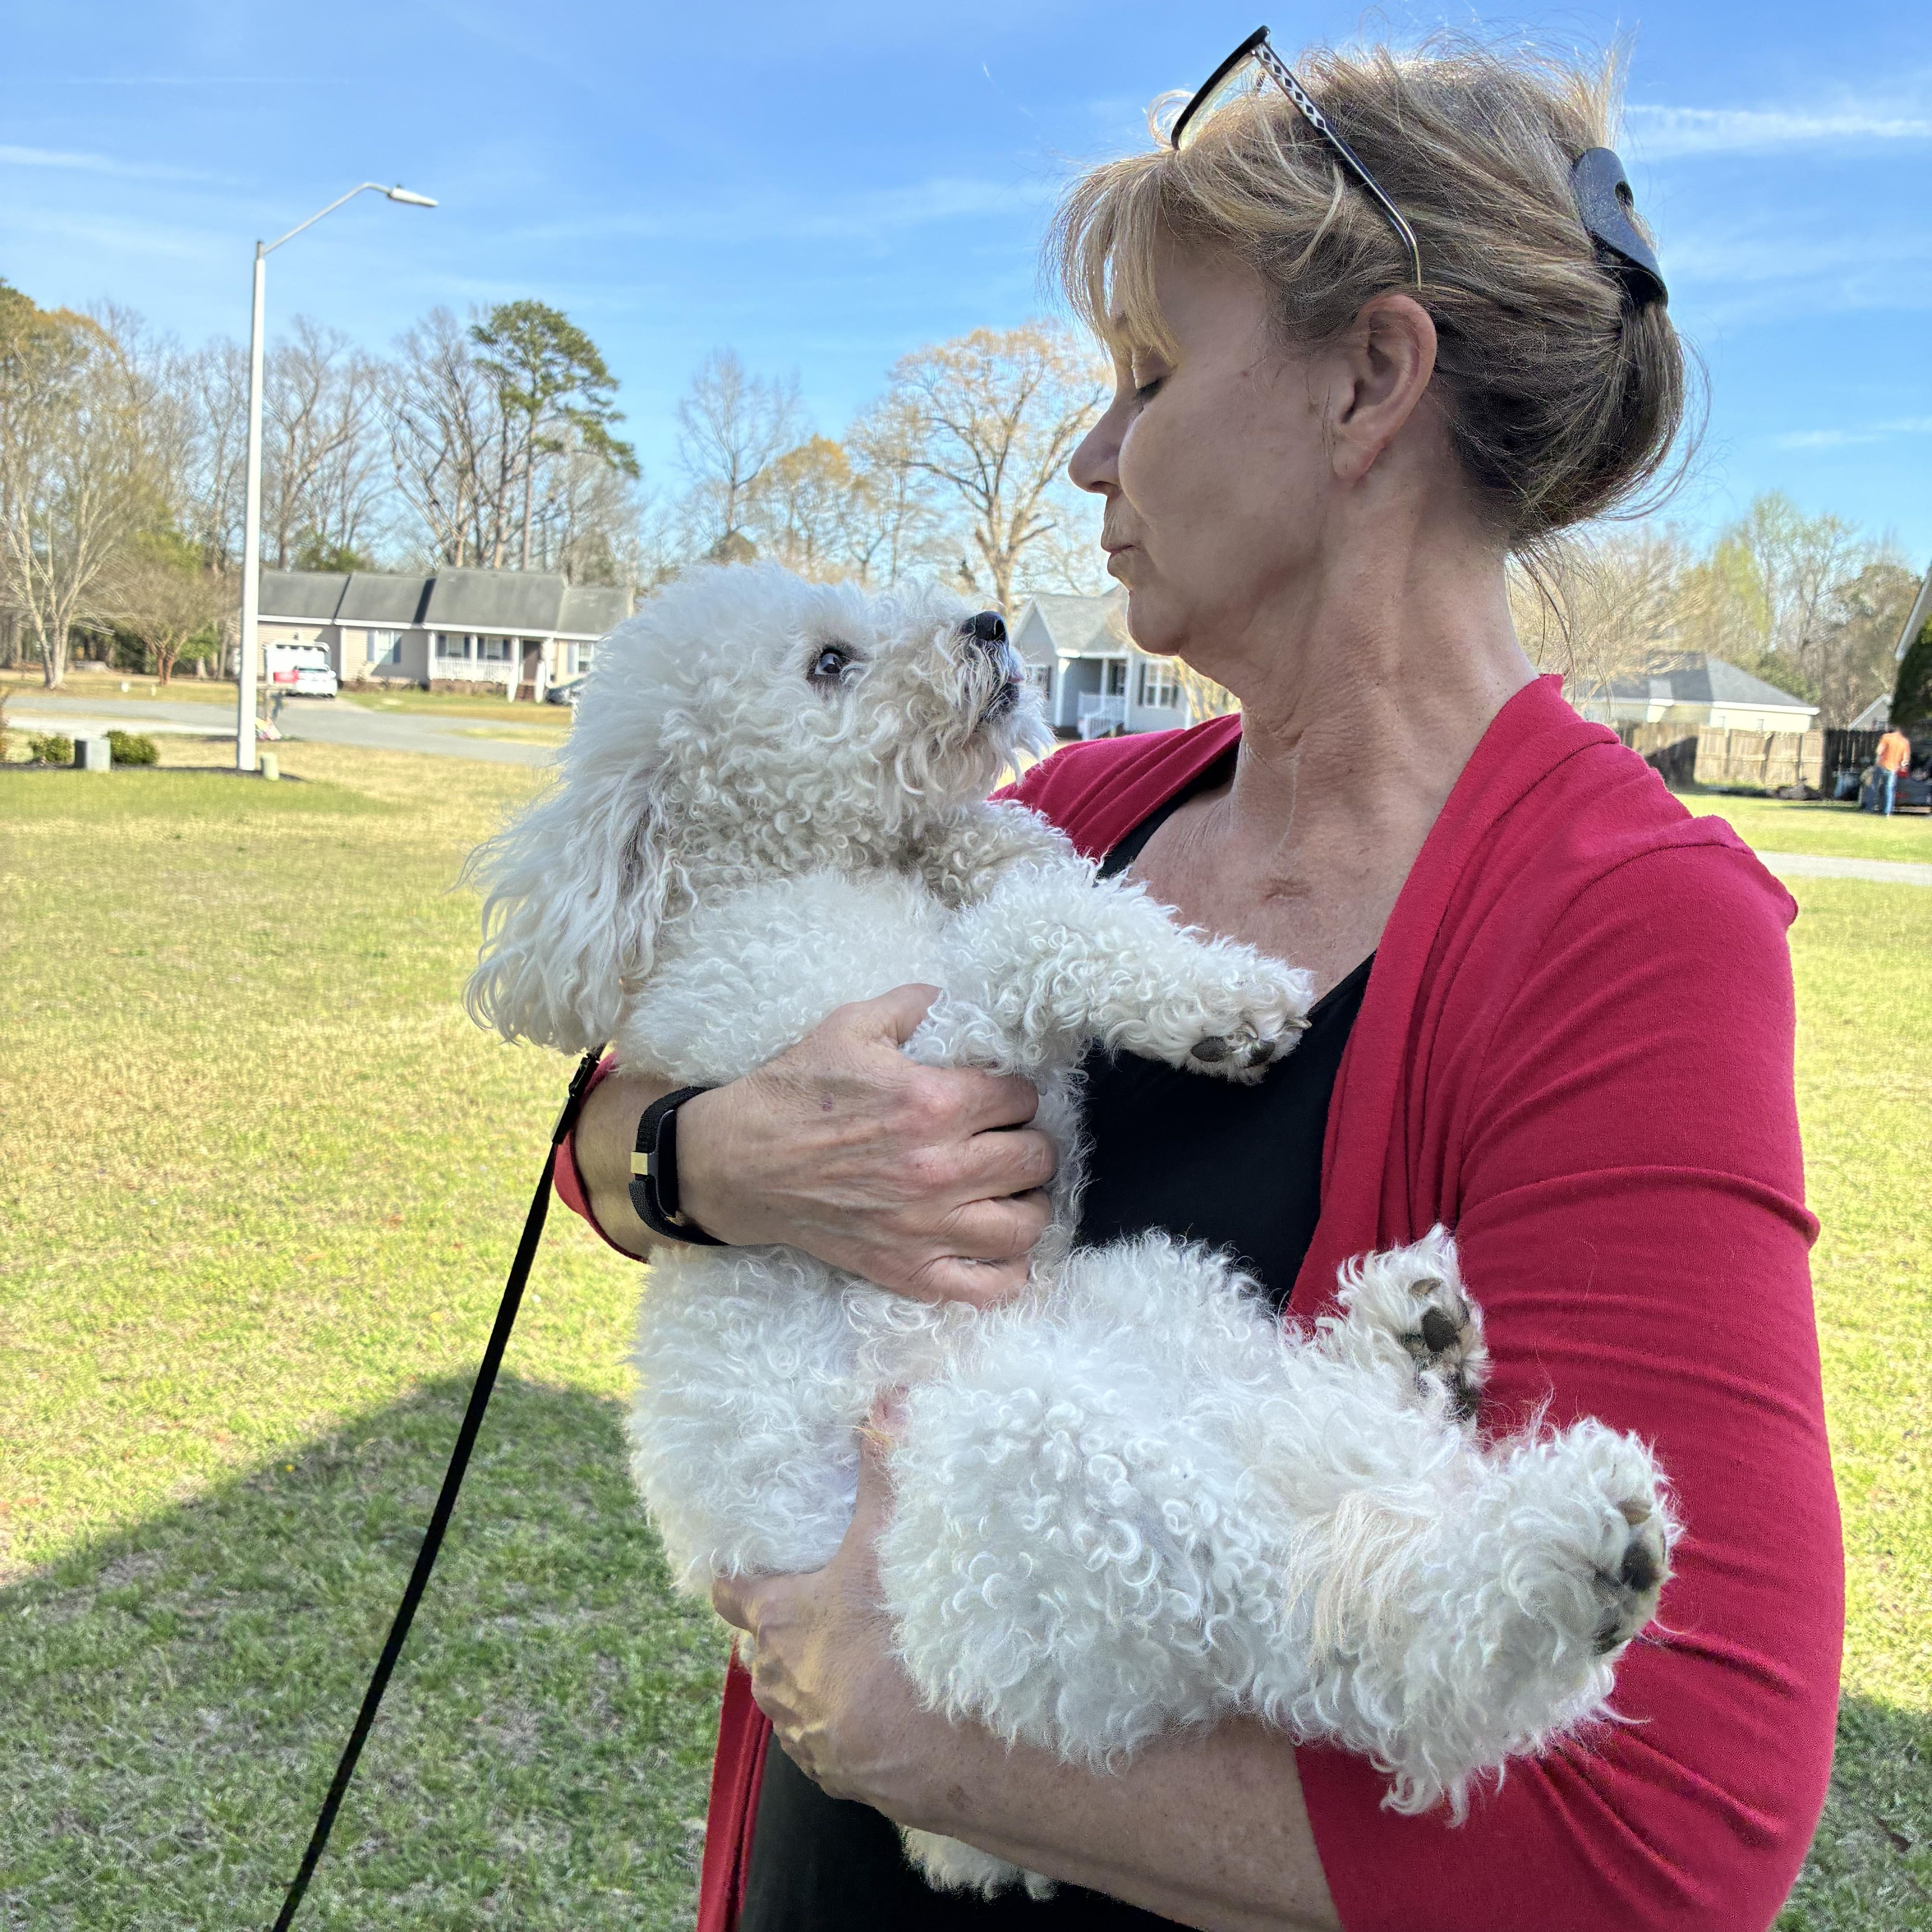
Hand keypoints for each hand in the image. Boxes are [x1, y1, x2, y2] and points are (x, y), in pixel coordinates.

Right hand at [677, 985, 1056, 1306]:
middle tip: (1006, 1137)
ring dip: (1029, 1201)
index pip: (1022, 1098)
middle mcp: (938, 1170)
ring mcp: (926, 1228)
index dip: (1016, 1092)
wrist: (737, 1163)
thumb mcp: (851, 1025)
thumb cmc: (793, 1092)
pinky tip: (999, 1245)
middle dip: (1029, 1141)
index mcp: (931, 1104)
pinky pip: (989, 1287)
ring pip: (1026, 1224)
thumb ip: (915, 1004)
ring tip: (1010, 1187)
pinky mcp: (908, 1271)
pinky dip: (1007, 1270)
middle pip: (1035, 1158)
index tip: (997, 1096)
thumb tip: (958, 996)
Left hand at [711, 1403, 954, 1815]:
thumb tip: (886, 1398)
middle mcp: (778, 1680)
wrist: (947, 1754)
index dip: (732, 1574)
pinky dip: (836, 1719)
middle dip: (777, 1626)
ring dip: (806, 1675)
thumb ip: (883, 1471)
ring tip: (842, 1652)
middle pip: (759, 1646)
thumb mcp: (889, 1547)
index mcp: (779, 1623)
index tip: (733, 1562)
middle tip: (808, 1598)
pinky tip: (871, 1704)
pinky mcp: (834, 1772)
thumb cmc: (903, 1647)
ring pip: (787, 1695)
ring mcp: (804, 1733)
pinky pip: (821, 1738)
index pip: (729, 1592)